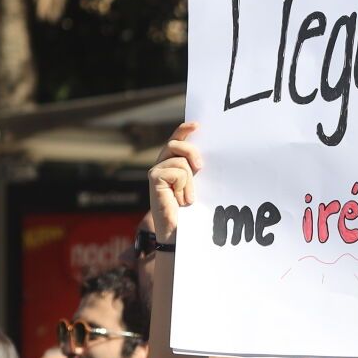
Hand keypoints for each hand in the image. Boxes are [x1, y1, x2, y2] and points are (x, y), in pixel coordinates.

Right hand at [149, 121, 203, 240]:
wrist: (181, 231)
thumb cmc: (191, 211)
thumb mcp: (197, 184)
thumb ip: (196, 167)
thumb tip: (203, 153)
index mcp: (172, 164)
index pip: (176, 140)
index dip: (184, 130)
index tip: (197, 125)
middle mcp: (161, 165)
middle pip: (177, 144)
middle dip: (192, 152)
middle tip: (200, 168)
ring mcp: (156, 171)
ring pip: (181, 161)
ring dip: (190, 181)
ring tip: (186, 198)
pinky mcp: (154, 178)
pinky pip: (177, 171)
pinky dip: (184, 186)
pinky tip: (180, 199)